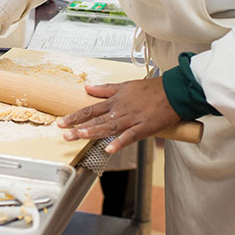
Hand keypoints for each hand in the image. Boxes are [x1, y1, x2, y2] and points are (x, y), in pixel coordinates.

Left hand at [57, 77, 180, 153]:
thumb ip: (104, 89)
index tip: (61, 122)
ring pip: (109, 127)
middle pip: (96, 120)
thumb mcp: (124, 86)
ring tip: (79, 136)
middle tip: (64, 134)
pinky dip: (120, 142)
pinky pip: (130, 136)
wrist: (172, 91)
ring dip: (94, 132)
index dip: (75, 116)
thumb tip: (87, 87)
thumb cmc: (150, 89)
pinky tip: (109, 149)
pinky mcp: (144, 127)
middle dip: (79, 127)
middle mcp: (120, 110)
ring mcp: (132, 119)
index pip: (90, 110)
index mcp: (114, 101)